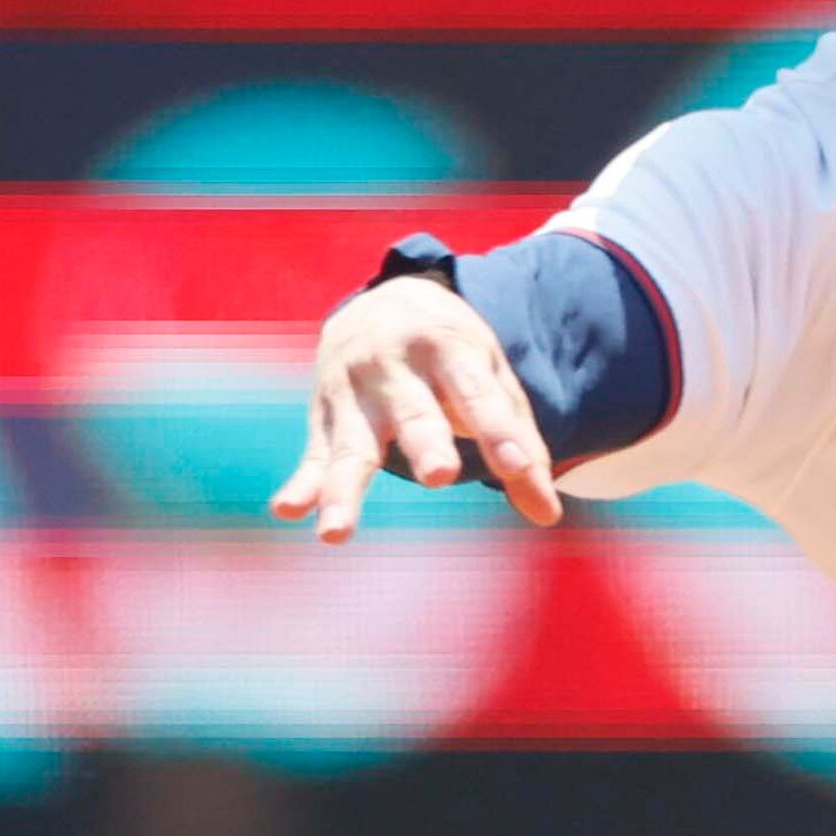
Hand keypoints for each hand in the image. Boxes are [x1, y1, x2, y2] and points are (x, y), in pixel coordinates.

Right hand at [269, 278, 564, 542]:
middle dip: (425, 442)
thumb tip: (547, 517)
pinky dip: (301, 485)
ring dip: (343, 489)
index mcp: (448, 347)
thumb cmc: (452, 355)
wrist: (380, 301)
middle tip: (439, 475)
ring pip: (352, 446)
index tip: (517, 468)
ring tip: (336, 534)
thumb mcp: (491, 380)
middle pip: (414, 412)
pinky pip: (313, 454)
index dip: (498, 430)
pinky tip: (288, 510)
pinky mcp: (324, 417)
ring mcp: (353, 391)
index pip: (478, 394)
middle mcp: (395, 365)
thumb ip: (519, 443)